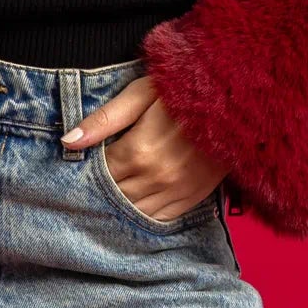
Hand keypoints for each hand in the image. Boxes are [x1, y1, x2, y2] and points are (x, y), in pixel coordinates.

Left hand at [60, 75, 225, 223]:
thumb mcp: (141, 92)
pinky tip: (132, 209)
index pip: (98, 175)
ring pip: (133, 213)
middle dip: (96, 193)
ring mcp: (177, 191)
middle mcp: (156, 177)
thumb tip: (68, 142)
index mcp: (138, 151)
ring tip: (102, 202)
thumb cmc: (184, 89)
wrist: (238, 100)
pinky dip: (142, 217)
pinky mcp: (194, 197)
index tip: (71, 172)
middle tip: (79, 193)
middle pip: (112, 197)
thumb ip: (104, 119)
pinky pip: (160, 219)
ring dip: (117, 210)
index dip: (82, 174)